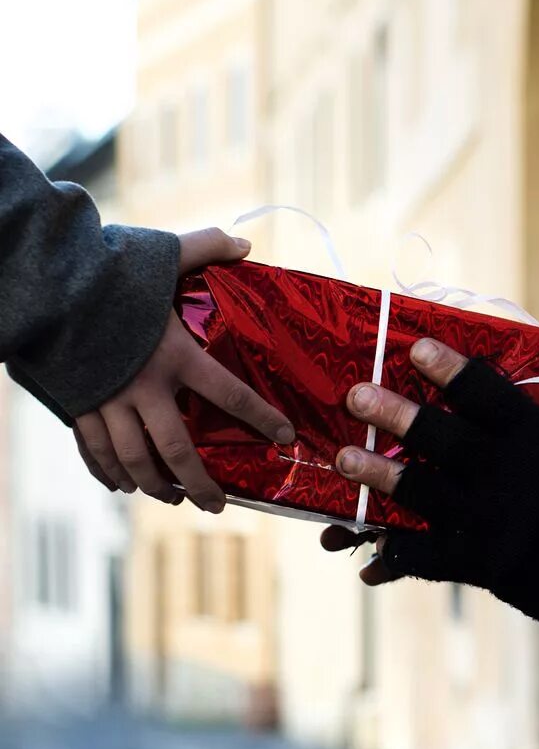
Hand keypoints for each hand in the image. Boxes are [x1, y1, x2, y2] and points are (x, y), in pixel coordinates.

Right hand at [73, 228, 295, 511]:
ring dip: (153, 485)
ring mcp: (106, 401)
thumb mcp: (163, 252)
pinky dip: (106, 471)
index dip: (260, 417)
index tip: (285, 436)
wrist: (43, 284)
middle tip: (218, 505)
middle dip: (199, 483)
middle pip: (176, 451)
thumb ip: (205, 248)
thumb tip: (245, 243)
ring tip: (173, 499)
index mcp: (175, 355)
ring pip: (132, 459)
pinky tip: (121, 486)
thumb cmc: (108, 269)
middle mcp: (143, 387)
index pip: (230, 393)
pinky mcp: (76, 404)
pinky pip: (92, 449)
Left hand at [323, 338, 538, 678]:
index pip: (485, 392)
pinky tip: (367, 546)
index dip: (448, 367)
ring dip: (375, 474)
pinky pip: (425, 556)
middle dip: (393, 412)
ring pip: (417, 491)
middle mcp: (505, 475)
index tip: (415, 348)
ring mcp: (487, 521)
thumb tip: (533, 391)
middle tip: (355, 394)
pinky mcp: (479, 564)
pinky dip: (394, 552)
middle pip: (438, 436)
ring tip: (341, 457)